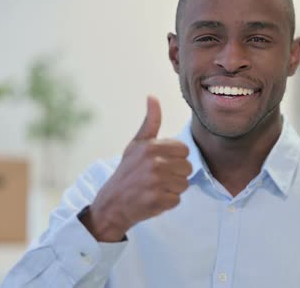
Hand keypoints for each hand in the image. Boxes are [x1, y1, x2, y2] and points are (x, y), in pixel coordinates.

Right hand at [81, 96, 191, 241]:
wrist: (111, 203)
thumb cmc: (128, 172)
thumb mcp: (136, 144)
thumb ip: (150, 122)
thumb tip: (152, 97)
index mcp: (151, 147)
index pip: (185, 150)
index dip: (175, 159)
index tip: (161, 164)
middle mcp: (154, 163)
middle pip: (188, 168)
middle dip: (176, 175)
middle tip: (157, 178)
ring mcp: (155, 182)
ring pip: (184, 184)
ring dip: (172, 189)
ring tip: (154, 188)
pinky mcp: (157, 200)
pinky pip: (177, 200)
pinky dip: (167, 203)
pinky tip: (153, 199)